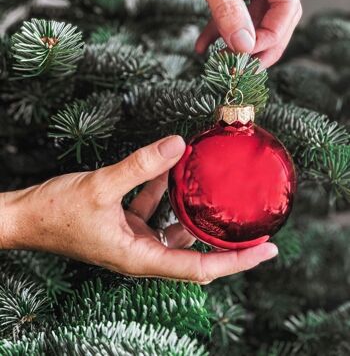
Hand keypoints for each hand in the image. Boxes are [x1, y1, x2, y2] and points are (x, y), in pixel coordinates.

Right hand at [0, 136, 276, 282]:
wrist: (25, 217)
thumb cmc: (56, 212)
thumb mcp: (101, 186)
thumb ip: (140, 166)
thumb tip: (177, 144)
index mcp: (138, 257)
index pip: (200, 267)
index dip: (236, 261)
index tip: (266, 251)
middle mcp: (140, 254)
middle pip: (194, 254)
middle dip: (224, 241)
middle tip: (254, 226)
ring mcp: (132, 240)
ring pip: (174, 230)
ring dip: (191, 210)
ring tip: (213, 189)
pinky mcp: (123, 226)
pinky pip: (153, 211)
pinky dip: (163, 193)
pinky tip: (167, 170)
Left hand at [109, 0, 301, 67]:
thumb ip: (226, 8)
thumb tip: (244, 45)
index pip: (287, 1)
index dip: (273, 34)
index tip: (250, 55)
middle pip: (278, 12)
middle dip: (262, 42)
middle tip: (246, 67)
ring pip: (257, 17)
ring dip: (240, 40)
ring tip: (224, 61)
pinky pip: (235, 13)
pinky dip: (221, 31)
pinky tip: (204, 46)